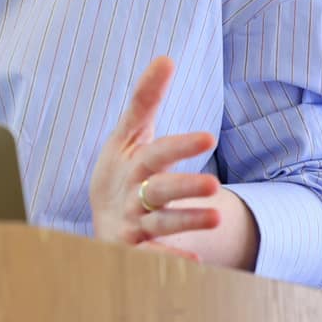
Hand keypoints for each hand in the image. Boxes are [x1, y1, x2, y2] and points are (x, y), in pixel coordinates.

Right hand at [89, 56, 221, 251]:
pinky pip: (152, 256)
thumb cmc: (123, 170)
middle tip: (214, 185)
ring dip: (187, 222)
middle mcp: (132, 194)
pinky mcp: (135, 250)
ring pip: (161, 223)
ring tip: (218, 218)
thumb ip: (147, 99)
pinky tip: (196, 263)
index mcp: (133, 163)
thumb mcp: (130, 135)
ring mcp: (134, 224)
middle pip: (158, 190)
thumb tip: (166, 58)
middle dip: (184, 188)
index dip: (180, 146)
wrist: (103, 218)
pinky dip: (169, 259)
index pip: (157, 152)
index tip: (209, 138)